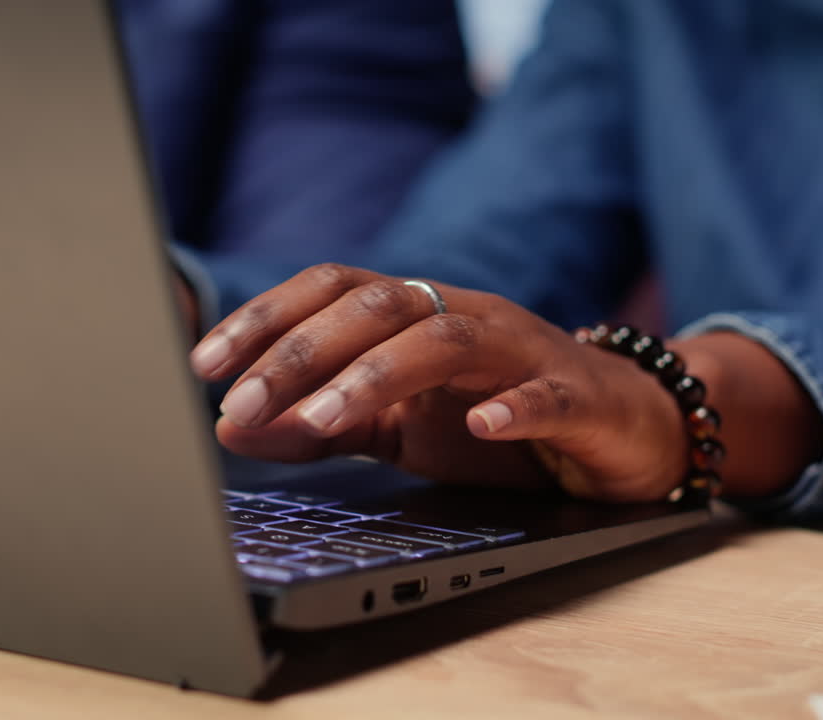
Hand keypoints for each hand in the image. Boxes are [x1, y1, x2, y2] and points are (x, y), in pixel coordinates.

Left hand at [189, 264, 690, 501]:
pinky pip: (544, 392)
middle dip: (300, 352)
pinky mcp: (577, 393)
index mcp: (415, 316)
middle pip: (376, 306)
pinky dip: (512, 406)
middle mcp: (462, 315)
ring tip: (320, 418)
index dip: (266, 320)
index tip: (205, 363)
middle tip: (240, 402)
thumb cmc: (500, 420)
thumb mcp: (396, 428)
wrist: (617, 429)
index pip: (330, 292)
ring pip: (445, 339)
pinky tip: (478, 427)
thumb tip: (233, 427)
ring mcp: (521, 348)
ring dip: (376, 375)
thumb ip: (321, 425)